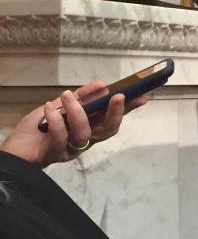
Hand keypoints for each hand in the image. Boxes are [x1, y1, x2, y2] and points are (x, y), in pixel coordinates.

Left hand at [0, 81, 143, 167]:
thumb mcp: (60, 105)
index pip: (112, 118)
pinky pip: (60, 137)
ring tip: (65, 96)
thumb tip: (102, 85)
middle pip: (107, 131)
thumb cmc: (36, 128)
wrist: (14, 148)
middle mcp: (83, 141)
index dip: (128, 109)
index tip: (142, 97)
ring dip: (77, 112)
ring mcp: (70, 149)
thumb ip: (81, 97)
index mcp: (88, 129)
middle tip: (116, 96)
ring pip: (84, 133)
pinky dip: (56, 120)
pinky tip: (48, 108)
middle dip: (115, 113)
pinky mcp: (55, 153)